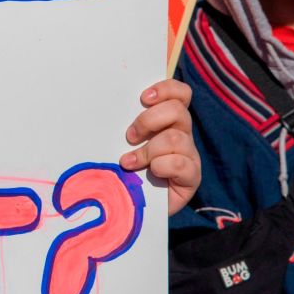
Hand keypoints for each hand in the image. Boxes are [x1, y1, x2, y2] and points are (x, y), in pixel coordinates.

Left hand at [119, 79, 199, 215]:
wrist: (131, 204)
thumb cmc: (123, 166)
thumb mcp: (120, 141)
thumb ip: (123, 122)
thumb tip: (102, 100)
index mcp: (168, 119)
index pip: (181, 93)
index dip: (165, 89)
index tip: (142, 98)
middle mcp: (182, 133)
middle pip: (178, 111)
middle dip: (148, 121)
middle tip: (129, 136)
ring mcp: (189, 155)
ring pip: (176, 138)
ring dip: (148, 150)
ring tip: (129, 162)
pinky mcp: (191, 177)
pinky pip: (180, 163)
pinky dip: (160, 166)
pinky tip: (150, 173)